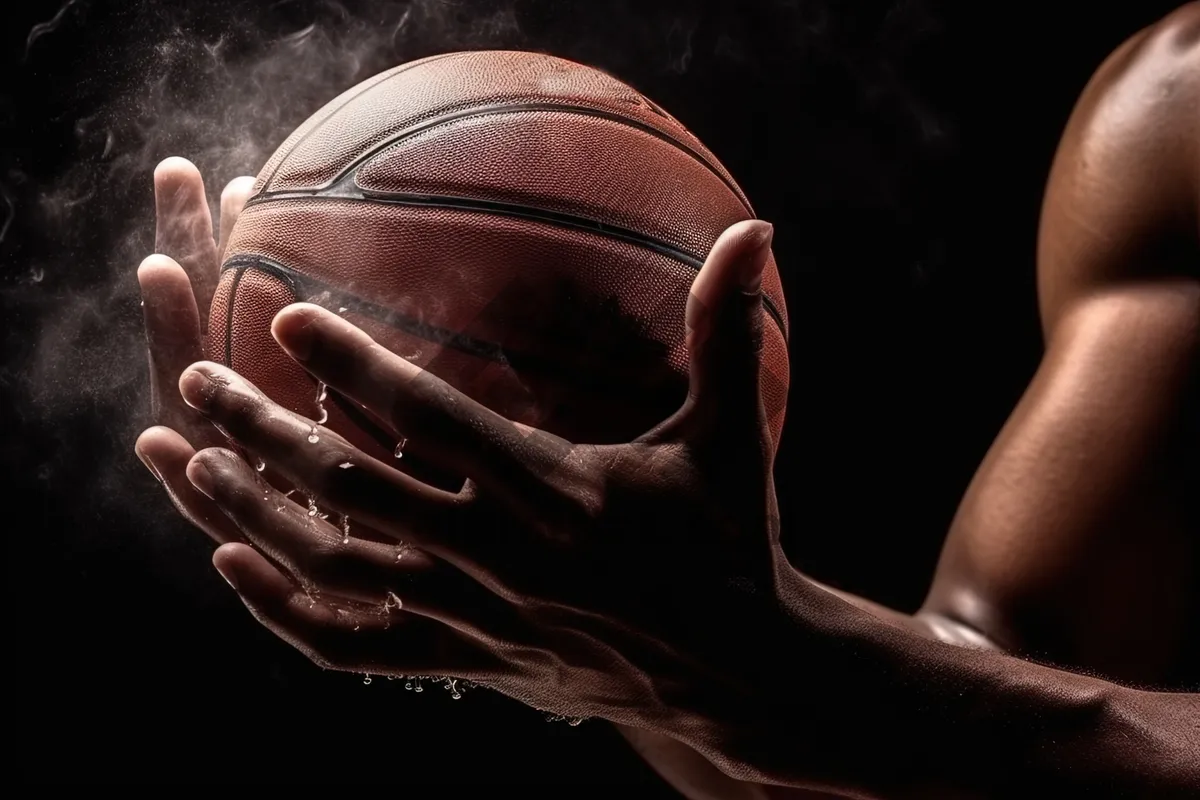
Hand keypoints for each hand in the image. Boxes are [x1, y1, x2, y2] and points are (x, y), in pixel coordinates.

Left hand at [138, 219, 794, 751]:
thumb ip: (727, 333)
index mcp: (557, 495)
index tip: (291, 315)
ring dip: (252, 510)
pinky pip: (349, 648)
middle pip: (351, 490)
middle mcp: (500, 559)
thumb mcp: (732, 437)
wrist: (731, 675)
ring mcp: (472, 620)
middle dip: (263, 429)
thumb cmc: (727, 543)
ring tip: (190, 454)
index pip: (432, 420)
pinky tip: (232, 569)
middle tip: (199, 374)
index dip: (356, 366)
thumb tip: (754, 229)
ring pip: (333, 568)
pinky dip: (281, 612)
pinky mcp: (463, 663)